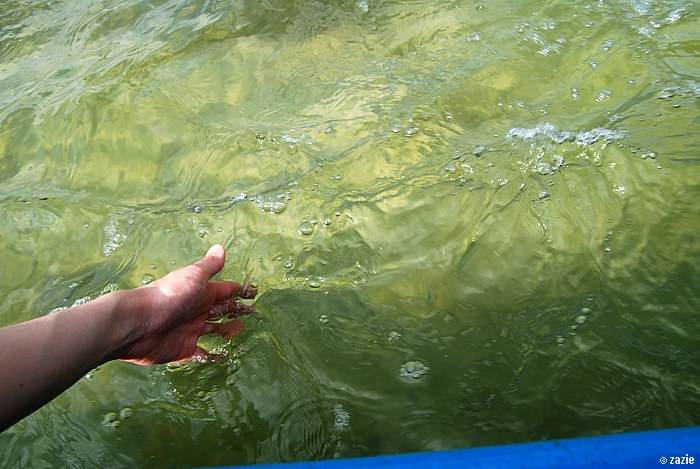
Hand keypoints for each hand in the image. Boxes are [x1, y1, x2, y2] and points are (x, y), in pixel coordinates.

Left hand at [118, 245, 256, 364]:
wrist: (140, 322)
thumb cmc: (169, 296)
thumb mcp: (193, 276)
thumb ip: (209, 266)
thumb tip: (221, 247)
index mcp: (201, 293)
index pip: (225, 291)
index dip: (239, 291)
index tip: (253, 292)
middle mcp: (197, 310)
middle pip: (222, 310)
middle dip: (237, 310)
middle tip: (253, 312)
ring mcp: (190, 330)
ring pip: (214, 330)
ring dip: (227, 330)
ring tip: (240, 329)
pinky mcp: (183, 349)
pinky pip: (202, 353)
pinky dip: (212, 355)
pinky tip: (222, 356)